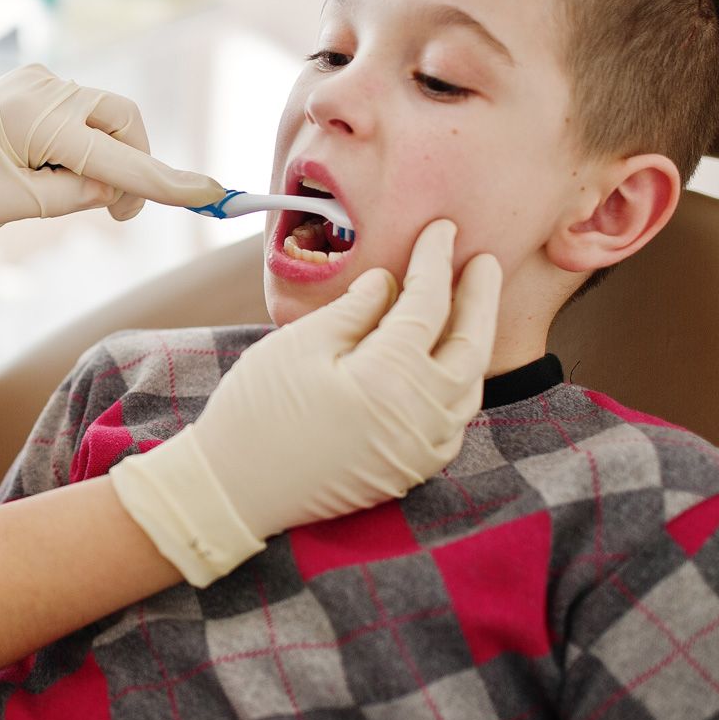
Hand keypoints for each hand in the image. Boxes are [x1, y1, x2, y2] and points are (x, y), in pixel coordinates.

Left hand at [0, 64, 223, 233]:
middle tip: (117, 217)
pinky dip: (87, 149)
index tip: (211, 194)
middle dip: (135, 167)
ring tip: (69, 196)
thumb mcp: (6, 207)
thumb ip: (69, 198)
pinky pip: (84, 118)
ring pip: (108, 120)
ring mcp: (40, 82)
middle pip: (124, 122)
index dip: (164, 180)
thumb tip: (117, 191)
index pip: (114, 155)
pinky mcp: (36, 89)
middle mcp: (42, 88)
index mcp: (31, 118)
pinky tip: (53, 174)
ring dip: (108, 161)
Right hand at [110, 220, 501, 584]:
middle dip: (480, 298)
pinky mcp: (413, 469)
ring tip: (470, 307)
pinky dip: (459, 384)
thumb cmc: (258, 410)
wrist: (236, 490)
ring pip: (469, 385)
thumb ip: (355, 309)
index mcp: (393, 375)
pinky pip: (454, 419)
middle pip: (470, 344)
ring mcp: (423, 448)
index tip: (444, 229)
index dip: (436, 261)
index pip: (430, 303)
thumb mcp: (301, 344)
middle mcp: (423, 415)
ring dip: (474, 341)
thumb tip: (389, 283)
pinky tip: (446, 364)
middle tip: (483, 261)